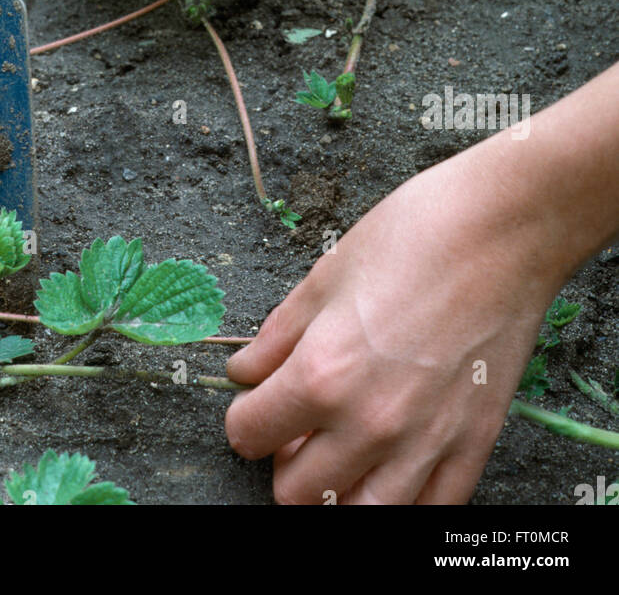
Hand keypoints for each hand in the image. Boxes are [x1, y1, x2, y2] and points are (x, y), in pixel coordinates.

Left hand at [224, 130, 562, 503]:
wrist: (502, 230)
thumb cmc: (415, 237)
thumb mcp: (325, 277)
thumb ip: (277, 336)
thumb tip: (245, 372)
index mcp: (322, 374)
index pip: (249, 434)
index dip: (244, 417)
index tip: (254, 403)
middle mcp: (369, 423)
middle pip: (296, 492)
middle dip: (284, 459)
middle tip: (297, 424)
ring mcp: (425, 443)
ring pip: (358, 515)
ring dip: (337, 490)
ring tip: (340, 451)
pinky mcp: (473, 446)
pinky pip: (429, 511)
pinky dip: (401, 500)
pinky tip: (392, 468)